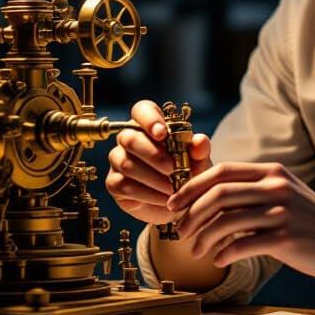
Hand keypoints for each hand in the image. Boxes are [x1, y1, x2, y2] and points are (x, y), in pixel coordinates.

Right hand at [105, 100, 211, 224]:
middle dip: (154, 155)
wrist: (180, 204)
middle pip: (130, 138)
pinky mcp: (114, 183)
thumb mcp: (199, 162)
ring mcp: (119, 160)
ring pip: (127, 163)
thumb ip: (200, 150)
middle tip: (175, 169)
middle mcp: (130, 138)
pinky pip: (124, 185)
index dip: (149, 119)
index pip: (141, 110)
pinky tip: (165, 199)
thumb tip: (200, 140)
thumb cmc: (188, 174)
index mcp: (150, 125)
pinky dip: (148, 194)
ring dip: (154, 178)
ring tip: (174, 188)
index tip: (163, 133)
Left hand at [167, 162, 314, 277]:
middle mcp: (275, 187)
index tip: (174, 204)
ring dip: (203, 237)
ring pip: (226, 220)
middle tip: (180, 231)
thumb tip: (211, 198)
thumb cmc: (312, 222)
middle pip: (218, 193)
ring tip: (196, 251)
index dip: (191, 187)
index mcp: (272, 172)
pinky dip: (224, 254)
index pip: (221, 171)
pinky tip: (219, 261)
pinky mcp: (286, 239)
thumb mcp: (285, 195)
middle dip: (191, 213)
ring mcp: (281, 212)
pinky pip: (242, 245)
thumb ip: (254, 191)